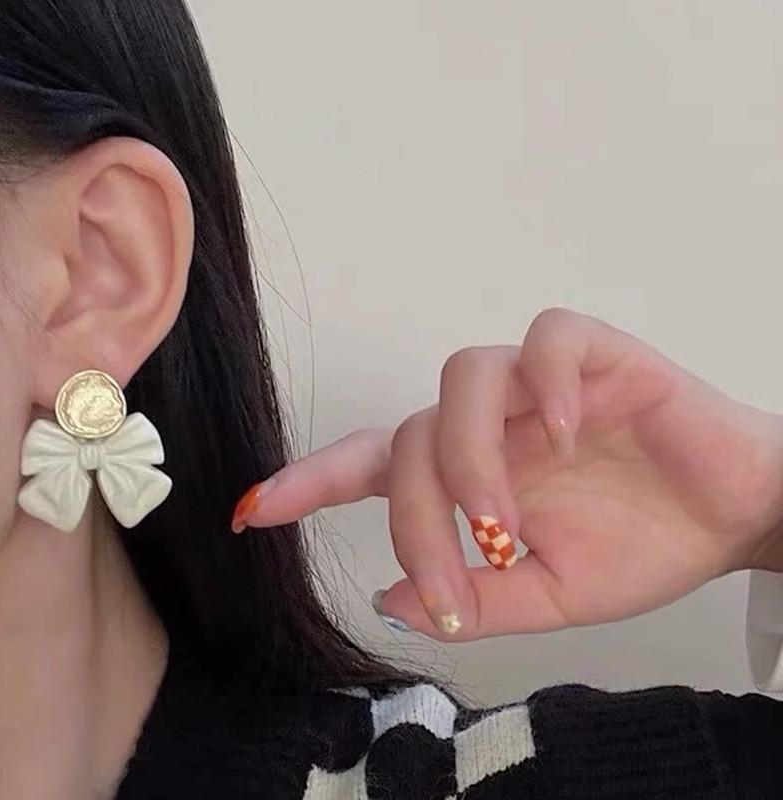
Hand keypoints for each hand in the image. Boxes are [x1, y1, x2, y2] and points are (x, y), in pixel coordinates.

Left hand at [232, 309, 782, 640]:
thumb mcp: (551, 594)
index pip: (372, 465)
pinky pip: (548, 338)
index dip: (310, 482)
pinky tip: (562, 430)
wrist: (732, 517)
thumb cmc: (642, 546)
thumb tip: (388, 598)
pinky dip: (542, 379)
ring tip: (507, 523)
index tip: (252, 509)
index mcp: (473, 476)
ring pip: (462, 376)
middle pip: (411, 437)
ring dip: (470, 457)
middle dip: (419, 517)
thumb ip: (475, 597)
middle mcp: (492, 423)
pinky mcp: (597, 356)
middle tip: (461, 585)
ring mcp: (539, 385)